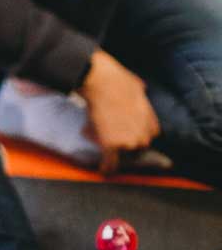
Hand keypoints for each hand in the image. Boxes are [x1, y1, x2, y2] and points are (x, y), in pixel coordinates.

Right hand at [79, 49, 161, 170]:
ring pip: (123, 150)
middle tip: (110, 129)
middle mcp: (144, 133)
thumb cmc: (116, 77)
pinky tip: (104, 171)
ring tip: (98, 134)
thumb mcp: (137, 83)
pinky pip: (110, 160)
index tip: (128, 129)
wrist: (101, 81)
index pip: (150, 133)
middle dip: (126, 138)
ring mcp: (128, 140)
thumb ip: (140, 91)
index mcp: (151, 119)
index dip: (137, 131)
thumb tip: (139, 87)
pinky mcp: (111, 144)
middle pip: (138, 144)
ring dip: (113, 145)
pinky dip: (107, 166)